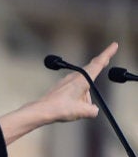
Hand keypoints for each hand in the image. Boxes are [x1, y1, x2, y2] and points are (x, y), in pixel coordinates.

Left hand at [0, 42, 117, 144]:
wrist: (42, 110)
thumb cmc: (61, 108)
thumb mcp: (83, 111)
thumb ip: (93, 110)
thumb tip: (93, 109)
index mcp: (82, 80)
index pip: (98, 64)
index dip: (107, 54)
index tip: (114, 45)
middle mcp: (74, 78)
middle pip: (91, 70)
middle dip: (99, 65)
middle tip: (106, 59)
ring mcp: (66, 81)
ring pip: (82, 85)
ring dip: (85, 93)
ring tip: (76, 107)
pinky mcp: (61, 87)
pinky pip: (74, 90)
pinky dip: (77, 96)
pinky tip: (70, 106)